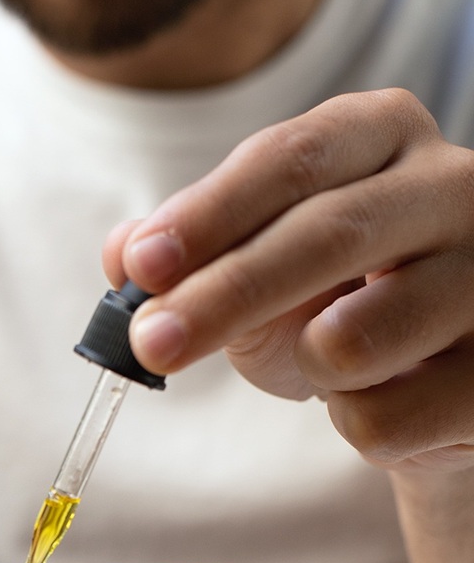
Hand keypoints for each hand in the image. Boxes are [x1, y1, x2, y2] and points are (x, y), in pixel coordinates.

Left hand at [105, 89, 473, 474]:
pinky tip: (389, 399)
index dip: (210, 215)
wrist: (442, 382)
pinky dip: (356, 428)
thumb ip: (189, 254)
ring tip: (331, 362)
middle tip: (151, 343)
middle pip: (328, 235)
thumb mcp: (259, 267)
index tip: (142, 266)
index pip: (291, 159)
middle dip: (223, 295)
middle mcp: (457, 186)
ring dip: (306, 371)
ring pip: (354, 341)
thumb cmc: (343, 304)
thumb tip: (123, 253)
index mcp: (385, 134)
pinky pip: (385, 421)